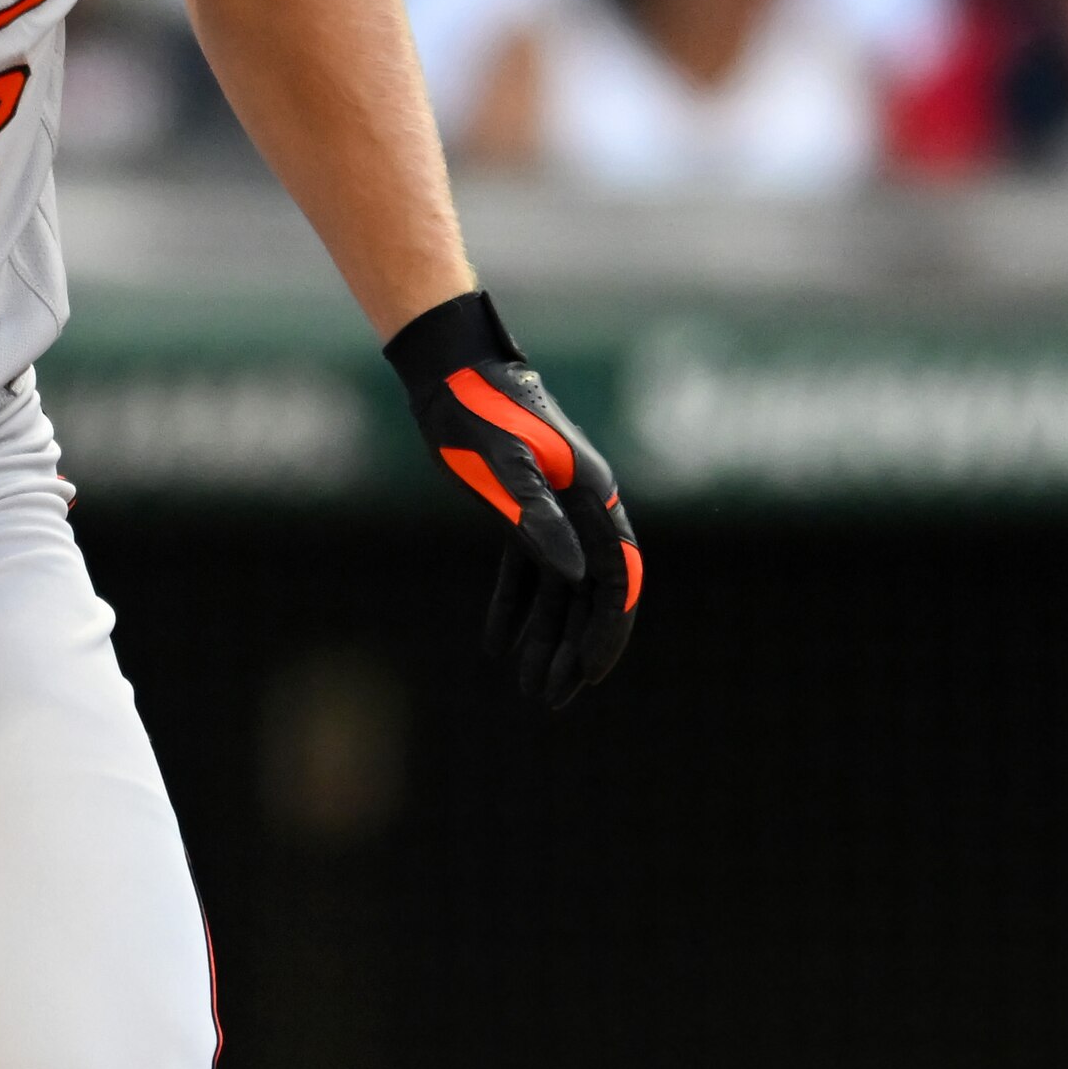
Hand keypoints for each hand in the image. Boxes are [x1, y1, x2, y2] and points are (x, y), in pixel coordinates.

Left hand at [384, 290, 640, 708]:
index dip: (608, 628)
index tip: (589, 673)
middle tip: (553, 699)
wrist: (449, 369)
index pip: (618, 576)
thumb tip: (573, 576)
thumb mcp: (503, 464)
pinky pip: (528, 570)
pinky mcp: (523, 507)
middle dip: (576, 648)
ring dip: (547, 638)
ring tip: (530, 687)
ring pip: (560, 588)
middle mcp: (584, 506)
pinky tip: (498, 645)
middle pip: (592, 593)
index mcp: (593, 496)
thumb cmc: (476, 409)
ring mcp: (555, 508)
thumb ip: (536, 518)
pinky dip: (515, 607)